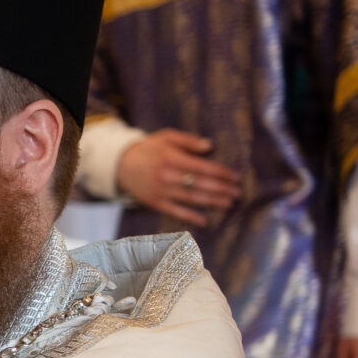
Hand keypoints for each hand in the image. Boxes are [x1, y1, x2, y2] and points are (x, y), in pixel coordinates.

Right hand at [114, 129, 241, 226]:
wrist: (119, 164)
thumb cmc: (148, 149)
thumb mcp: (166, 137)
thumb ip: (188, 140)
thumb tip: (209, 146)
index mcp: (171, 158)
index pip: (202, 167)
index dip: (220, 173)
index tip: (235, 177)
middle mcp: (166, 175)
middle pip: (200, 184)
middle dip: (221, 189)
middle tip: (238, 193)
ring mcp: (160, 190)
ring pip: (191, 198)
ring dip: (212, 202)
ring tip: (228, 204)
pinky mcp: (154, 203)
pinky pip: (175, 212)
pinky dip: (190, 217)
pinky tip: (204, 220)